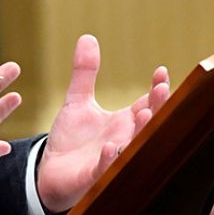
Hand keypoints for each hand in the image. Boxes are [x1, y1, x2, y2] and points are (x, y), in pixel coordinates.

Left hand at [36, 35, 169, 213]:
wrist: (50, 172)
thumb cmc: (71, 140)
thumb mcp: (77, 101)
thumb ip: (84, 72)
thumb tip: (87, 37)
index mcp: (123, 122)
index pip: (148, 104)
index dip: (157, 89)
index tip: (160, 71)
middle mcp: (123, 140)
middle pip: (149, 125)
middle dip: (158, 109)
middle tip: (163, 91)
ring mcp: (111, 160)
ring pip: (133, 148)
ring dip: (140, 133)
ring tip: (145, 115)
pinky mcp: (93, 177)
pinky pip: (106, 169)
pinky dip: (110, 159)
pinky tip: (111, 147)